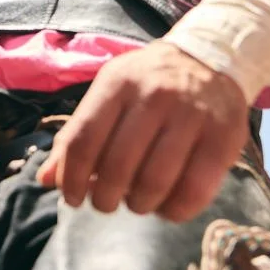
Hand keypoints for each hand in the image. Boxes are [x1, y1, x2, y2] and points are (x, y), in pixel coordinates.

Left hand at [37, 41, 249, 221]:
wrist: (210, 58)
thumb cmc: (148, 84)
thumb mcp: (109, 93)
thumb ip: (77, 134)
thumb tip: (45, 180)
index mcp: (117, 82)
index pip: (82, 140)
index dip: (71, 178)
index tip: (72, 198)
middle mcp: (154, 95)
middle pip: (117, 166)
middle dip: (103, 198)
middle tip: (105, 203)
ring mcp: (192, 115)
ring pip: (154, 182)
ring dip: (138, 205)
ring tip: (136, 202)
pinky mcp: (224, 136)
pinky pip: (194, 190)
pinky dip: (174, 210)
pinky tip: (166, 206)